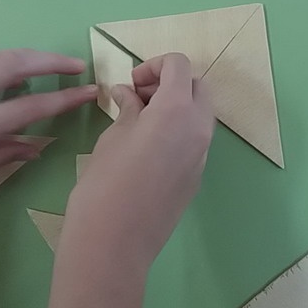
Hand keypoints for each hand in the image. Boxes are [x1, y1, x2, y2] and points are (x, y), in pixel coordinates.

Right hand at [48, 53, 213, 307]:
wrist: (115, 243)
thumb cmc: (105, 183)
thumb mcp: (113, 137)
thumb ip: (128, 109)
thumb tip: (128, 94)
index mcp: (177, 110)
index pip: (179, 65)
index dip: (154, 65)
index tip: (131, 83)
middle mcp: (199, 128)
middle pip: (197, 86)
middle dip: (169, 83)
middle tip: (137, 98)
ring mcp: (202, 154)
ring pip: (199, 113)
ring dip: (175, 106)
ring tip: (138, 121)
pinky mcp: (197, 176)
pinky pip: (194, 140)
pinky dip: (177, 130)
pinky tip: (147, 148)